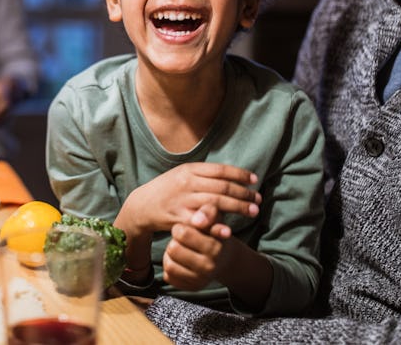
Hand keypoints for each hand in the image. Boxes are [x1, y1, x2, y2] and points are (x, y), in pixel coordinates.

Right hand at [118, 162, 260, 237]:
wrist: (142, 206)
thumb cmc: (167, 189)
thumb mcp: (182, 174)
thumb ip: (203, 174)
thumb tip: (230, 174)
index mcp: (189, 169)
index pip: (220, 170)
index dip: (240, 174)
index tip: (254, 180)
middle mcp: (187, 183)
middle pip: (222, 187)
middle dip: (243, 193)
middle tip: (258, 199)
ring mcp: (183, 200)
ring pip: (216, 202)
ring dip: (237, 207)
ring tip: (253, 211)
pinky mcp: (179, 218)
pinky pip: (201, 222)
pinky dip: (216, 226)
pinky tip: (229, 230)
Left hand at [163, 204, 230, 290]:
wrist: (225, 257)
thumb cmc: (214, 232)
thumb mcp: (215, 218)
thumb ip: (208, 212)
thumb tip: (197, 220)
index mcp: (214, 247)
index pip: (182, 233)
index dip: (179, 228)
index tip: (185, 228)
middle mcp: (209, 266)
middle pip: (173, 249)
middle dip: (174, 241)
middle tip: (182, 239)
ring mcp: (201, 279)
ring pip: (169, 265)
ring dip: (170, 254)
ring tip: (180, 249)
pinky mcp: (192, 287)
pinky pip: (169, 277)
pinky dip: (170, 266)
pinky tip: (180, 261)